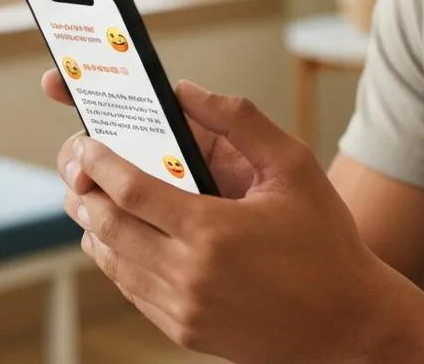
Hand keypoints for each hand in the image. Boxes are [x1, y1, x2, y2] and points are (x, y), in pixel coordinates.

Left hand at [50, 78, 397, 361]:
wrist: (346, 321)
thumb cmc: (325, 240)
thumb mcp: (293, 166)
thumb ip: (240, 121)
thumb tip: (189, 92)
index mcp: (212, 231)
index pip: (131, 192)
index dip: (101, 163)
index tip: (85, 143)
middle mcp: (189, 275)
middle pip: (109, 229)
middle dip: (85, 193)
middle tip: (76, 167)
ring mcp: (183, 310)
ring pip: (114, 264)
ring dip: (95, 228)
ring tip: (91, 199)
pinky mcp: (184, 331)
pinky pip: (132, 292)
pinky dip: (117, 260)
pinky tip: (122, 239)